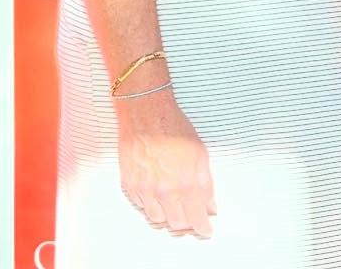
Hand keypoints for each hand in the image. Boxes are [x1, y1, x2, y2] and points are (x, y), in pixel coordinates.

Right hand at [115, 91, 216, 238]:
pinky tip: (157, 192)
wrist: (146, 112)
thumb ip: (206, 183)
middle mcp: (164, 190)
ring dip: (167, 216)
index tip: (206, 230)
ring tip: (173, 203)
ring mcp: (145, 189)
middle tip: (191, 216)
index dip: (202, 227)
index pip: (196, 218)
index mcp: (185, 182)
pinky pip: (141, 206)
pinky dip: (150, 204)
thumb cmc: (173, 127)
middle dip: (186, 223)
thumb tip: (210, 206)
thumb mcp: (200, 152)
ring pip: (157, 219)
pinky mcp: (130, 185)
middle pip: (176, 224)